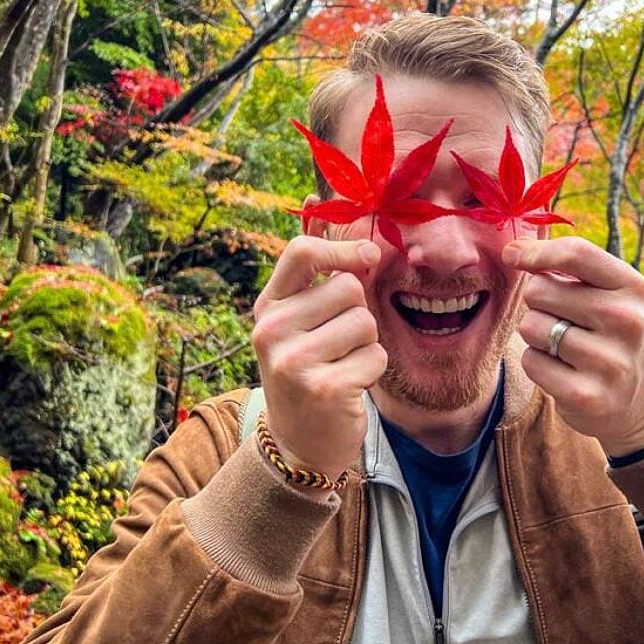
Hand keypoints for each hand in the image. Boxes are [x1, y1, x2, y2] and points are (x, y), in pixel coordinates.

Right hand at [252, 236, 387, 481]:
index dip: (343, 249)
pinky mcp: (324, 388)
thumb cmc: (307, 370)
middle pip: (349, 289)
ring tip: (342, 366)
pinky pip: (376, 356)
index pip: (303, 251)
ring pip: (366, 323)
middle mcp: (272, 330)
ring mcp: (294, 361)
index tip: (366, 260)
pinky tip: (350, 387)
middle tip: (338, 345)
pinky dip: (372, 372)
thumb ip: (311, 266)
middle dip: (359, 315)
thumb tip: (314, 199)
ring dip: (367, 345)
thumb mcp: (298, 317)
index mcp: (268, 307)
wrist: (298, 444)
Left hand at [503, 237, 643, 457]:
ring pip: (531, 326)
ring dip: (537, 335)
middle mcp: (626, 321)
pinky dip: (537, 364)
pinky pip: (531, 361)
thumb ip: (569, 268)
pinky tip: (563, 371)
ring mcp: (609, 361)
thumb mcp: (611, 294)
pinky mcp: (586, 395)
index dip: (534, 252)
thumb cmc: (612, 335)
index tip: (512, 255)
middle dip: (538, 302)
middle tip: (562, 319)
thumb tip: (512, 251)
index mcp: (632, 287)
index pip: (574, 253)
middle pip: (540, 290)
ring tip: (564, 347)